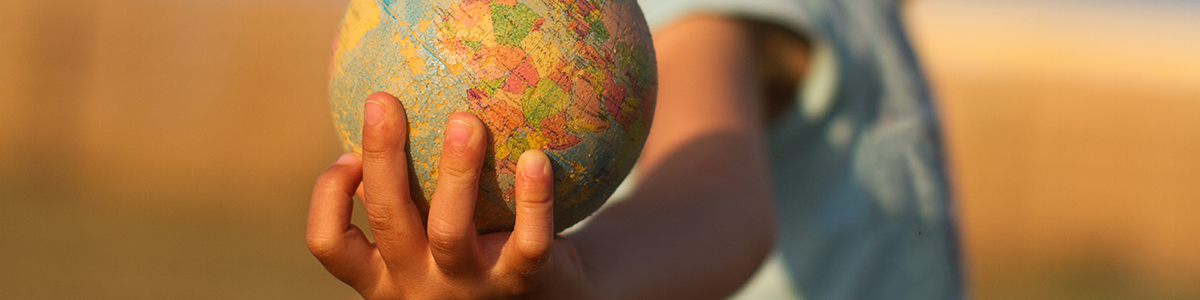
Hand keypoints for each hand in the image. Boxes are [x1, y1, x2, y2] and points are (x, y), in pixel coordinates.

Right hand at [306, 92, 593, 298]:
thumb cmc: (475, 258)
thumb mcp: (428, 243)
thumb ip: (406, 200)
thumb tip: (380, 115)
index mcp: (385, 274)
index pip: (330, 243)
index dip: (328, 197)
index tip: (347, 154)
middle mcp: (420, 284)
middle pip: (389, 220)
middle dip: (382, 156)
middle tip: (383, 101)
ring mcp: (471, 286)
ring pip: (450, 230)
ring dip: (456, 171)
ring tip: (465, 121)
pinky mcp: (521, 282)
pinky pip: (528, 241)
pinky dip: (533, 199)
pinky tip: (536, 158)